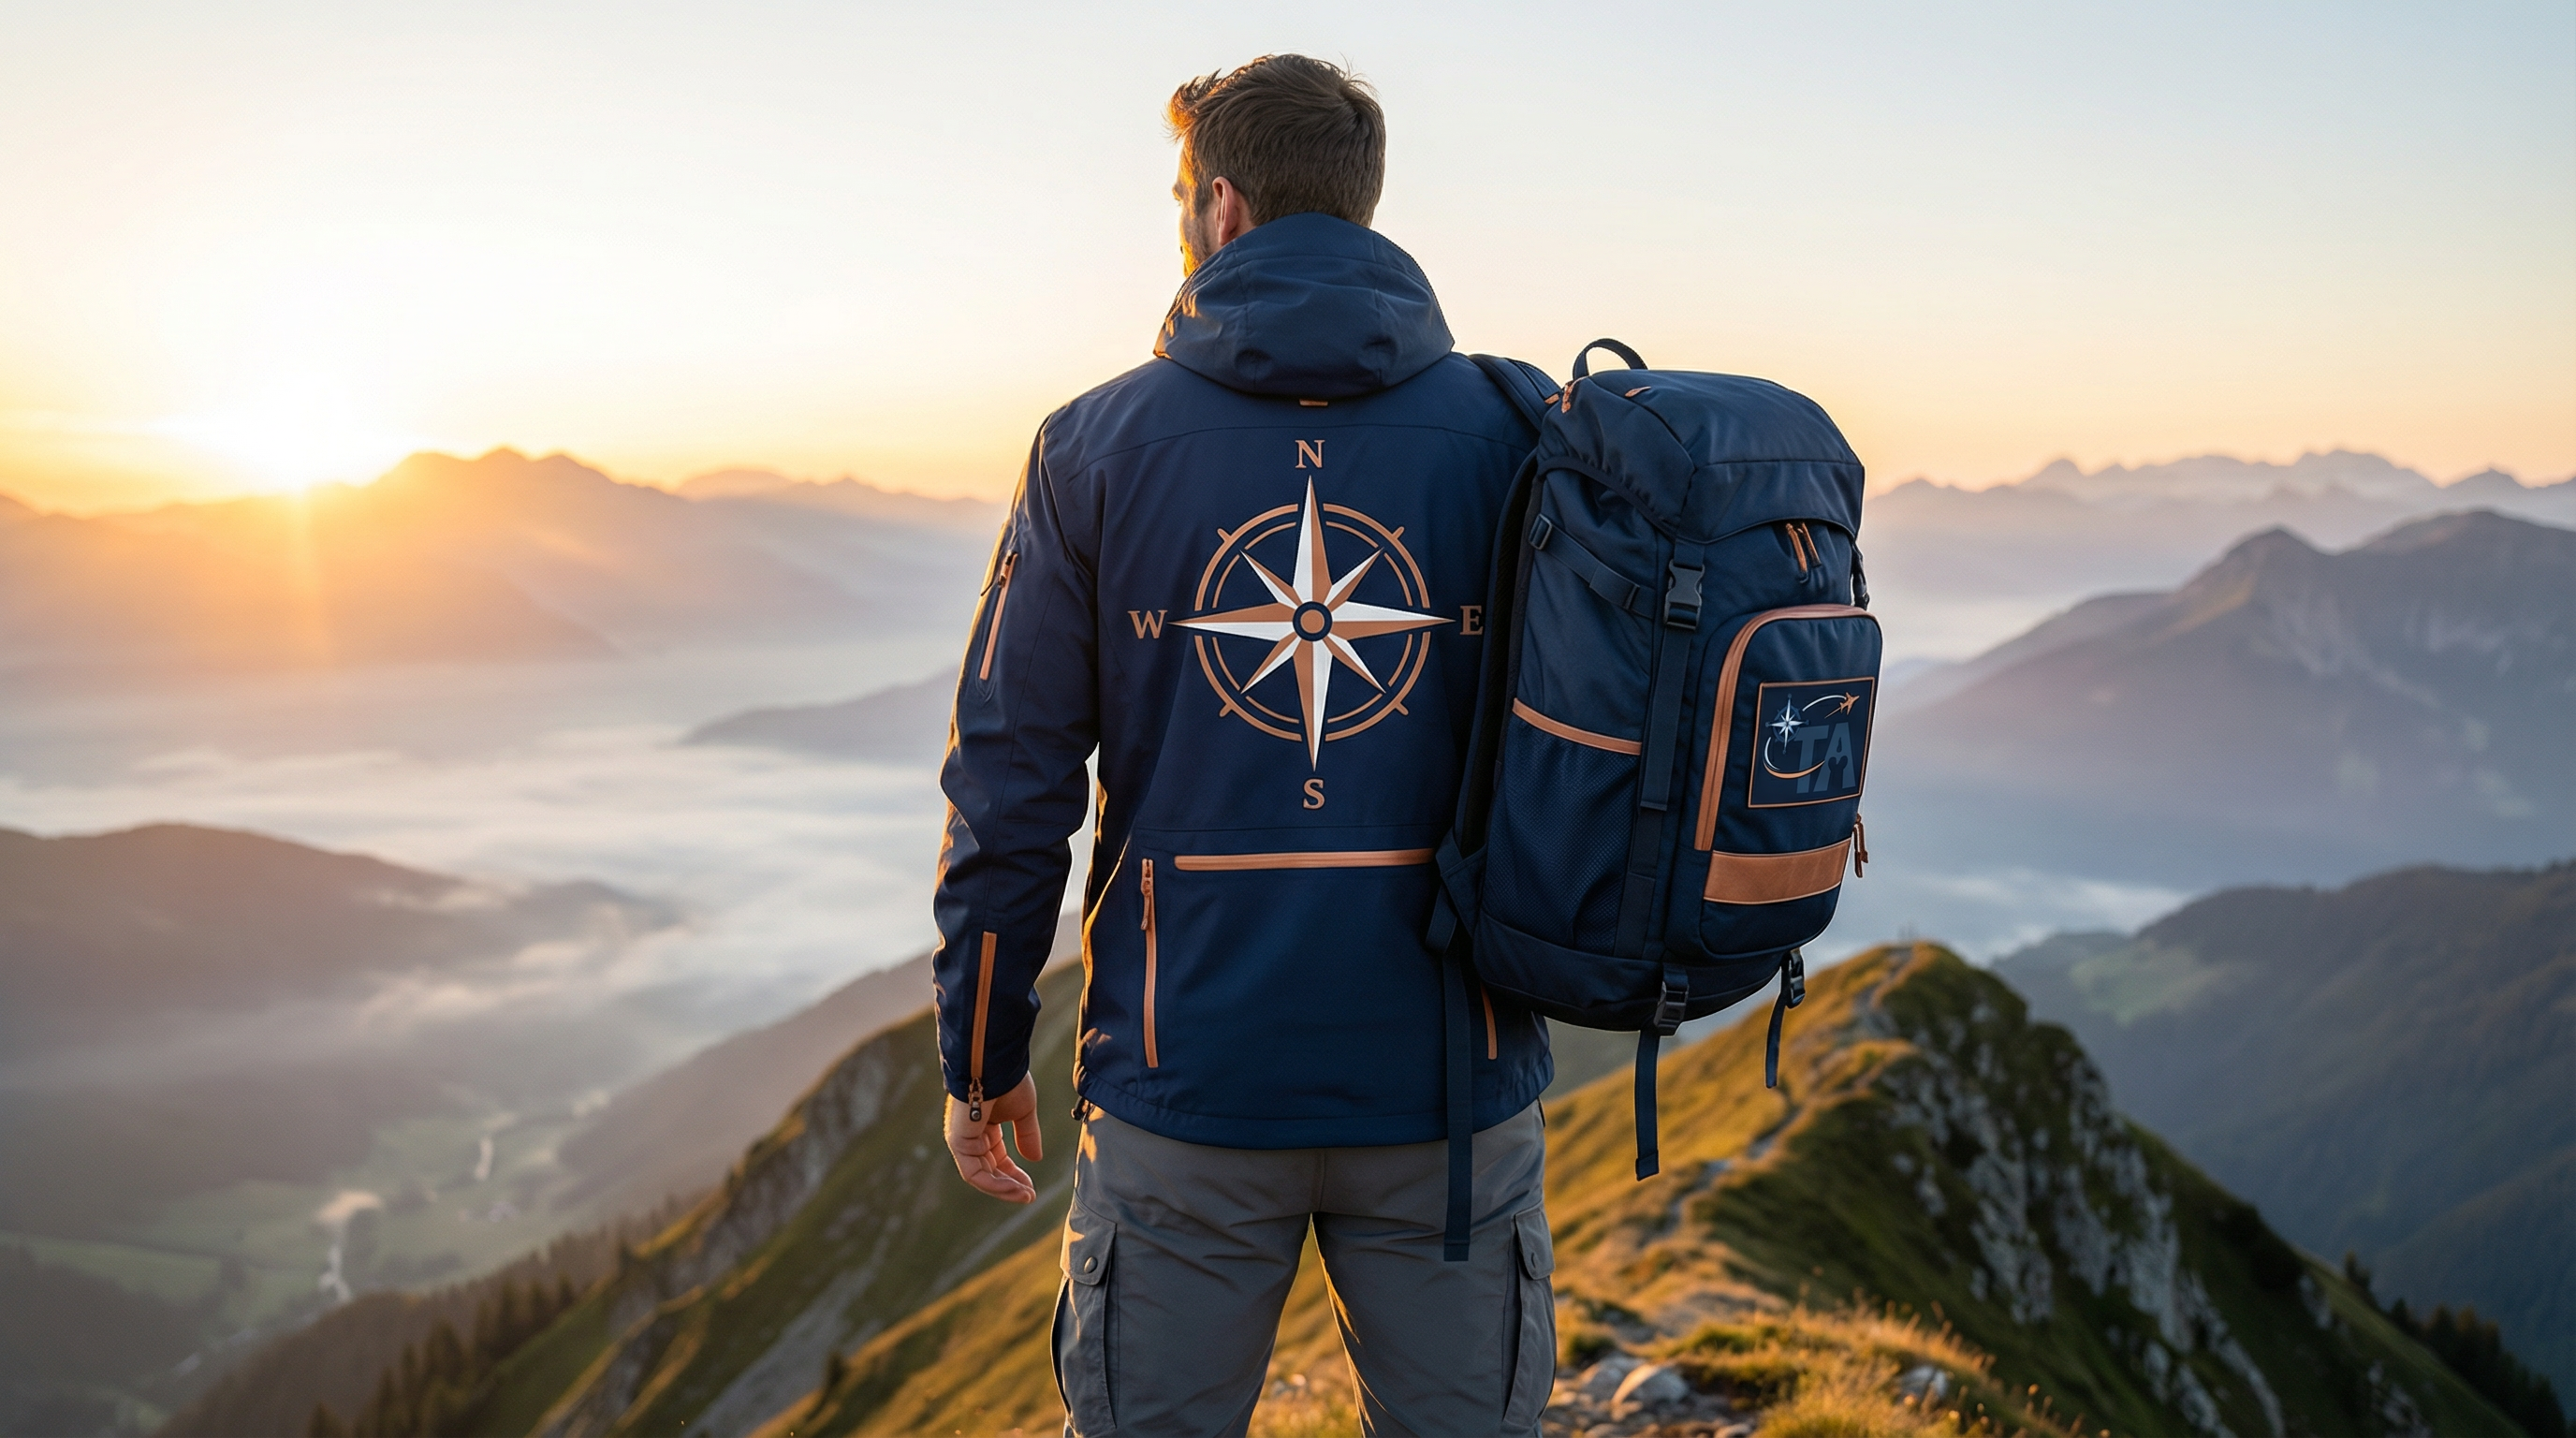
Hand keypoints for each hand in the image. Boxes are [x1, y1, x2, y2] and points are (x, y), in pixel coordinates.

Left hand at [946, 1074, 1042, 1202]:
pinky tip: (1013, 1188)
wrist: (996, 1066)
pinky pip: (974, 1173)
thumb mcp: (1024, 1112)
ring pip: (981, 1176)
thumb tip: (1035, 1159)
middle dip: (1010, 1185)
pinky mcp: (958, 1143)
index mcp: (984, 1126)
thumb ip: (1027, 1136)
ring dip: (1003, 1189)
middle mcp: (971, 1135)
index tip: (1031, 1188)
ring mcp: (962, 1140)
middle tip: (1030, 1196)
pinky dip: (993, 1184)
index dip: (1014, 1175)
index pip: (997, 1159)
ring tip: (1025, 1196)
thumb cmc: (1009, 1081)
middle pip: (989, 1170)